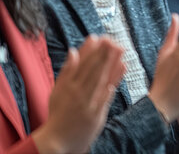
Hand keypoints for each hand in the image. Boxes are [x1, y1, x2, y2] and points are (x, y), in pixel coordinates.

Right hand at [33, 36, 124, 153]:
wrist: (58, 141)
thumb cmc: (58, 114)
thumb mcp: (57, 91)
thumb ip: (66, 71)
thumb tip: (73, 51)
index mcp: (67, 86)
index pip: (80, 64)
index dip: (89, 50)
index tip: (97, 37)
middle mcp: (77, 93)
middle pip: (92, 70)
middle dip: (103, 53)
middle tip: (112, 39)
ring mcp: (88, 103)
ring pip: (101, 80)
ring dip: (111, 63)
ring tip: (120, 50)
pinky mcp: (97, 114)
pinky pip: (107, 95)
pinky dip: (114, 81)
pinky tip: (122, 69)